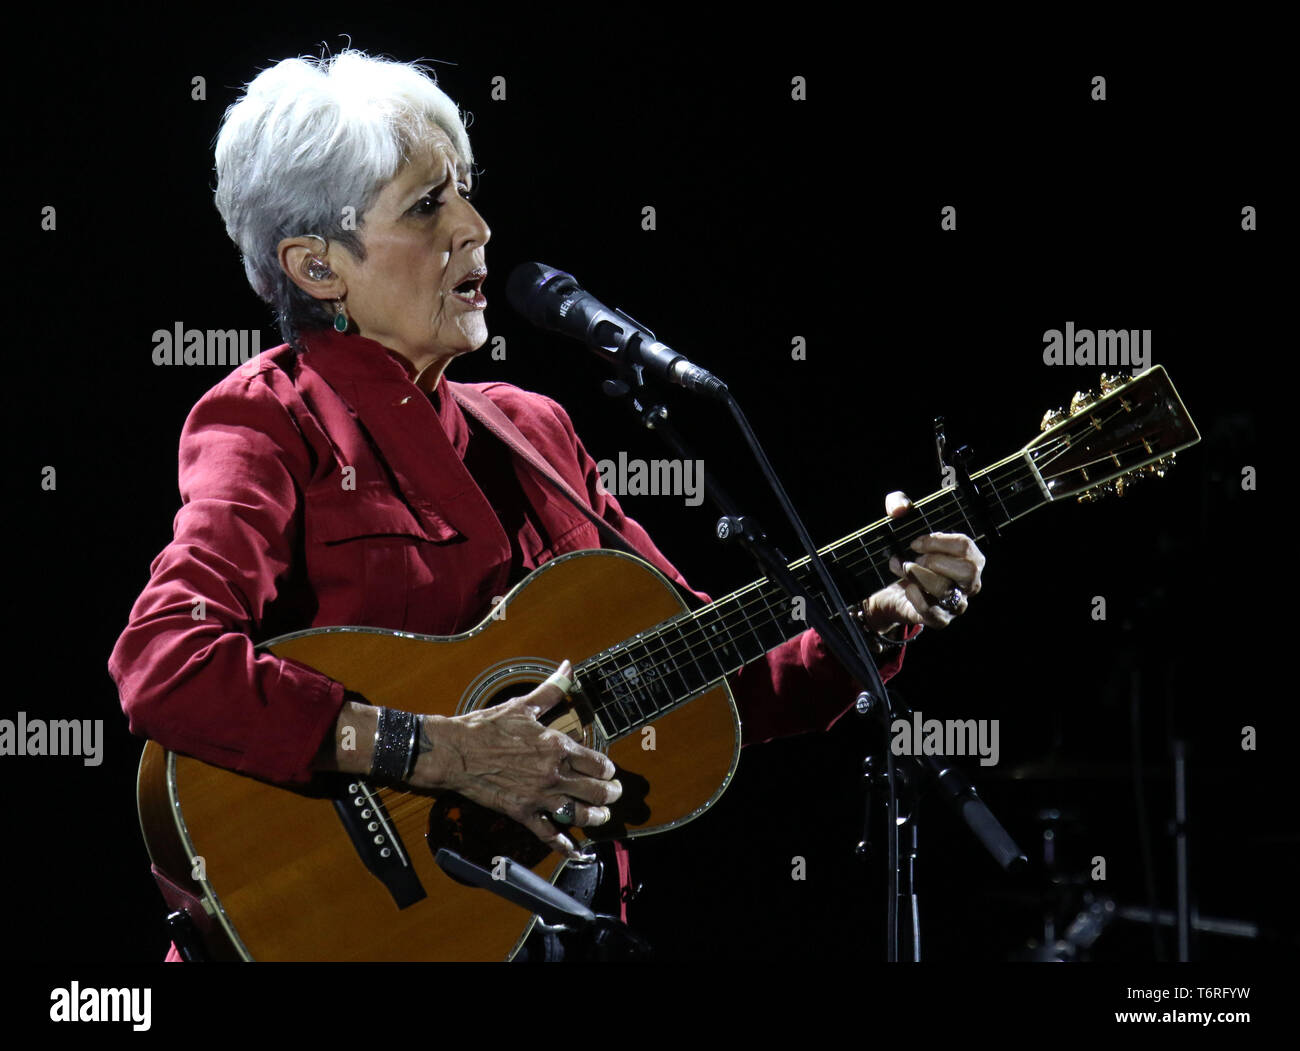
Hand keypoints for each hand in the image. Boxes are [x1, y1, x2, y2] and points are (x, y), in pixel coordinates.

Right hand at [407, 660, 620, 857]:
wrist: (454, 752)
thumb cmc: (487, 726)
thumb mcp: (523, 705)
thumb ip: (552, 690)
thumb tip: (568, 667)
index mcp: (557, 747)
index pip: (598, 763)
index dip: (608, 769)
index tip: (609, 771)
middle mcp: (554, 774)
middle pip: (596, 791)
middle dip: (610, 794)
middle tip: (614, 795)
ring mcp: (539, 796)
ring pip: (579, 814)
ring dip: (595, 817)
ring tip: (601, 816)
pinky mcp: (522, 813)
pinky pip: (548, 834)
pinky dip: (564, 845)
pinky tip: (574, 850)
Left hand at [860, 491, 985, 631]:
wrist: (890, 589)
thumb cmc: (906, 554)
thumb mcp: (901, 525)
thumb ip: (899, 506)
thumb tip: (899, 508)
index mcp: (968, 557)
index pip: (966, 547)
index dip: (938, 542)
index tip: (915, 543)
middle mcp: (968, 582)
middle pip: (968, 571)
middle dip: (936, 561)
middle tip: (916, 559)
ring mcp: (956, 603)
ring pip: (947, 592)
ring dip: (921, 577)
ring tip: (906, 570)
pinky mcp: (939, 619)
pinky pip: (934, 614)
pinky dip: (918, 598)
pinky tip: (907, 588)